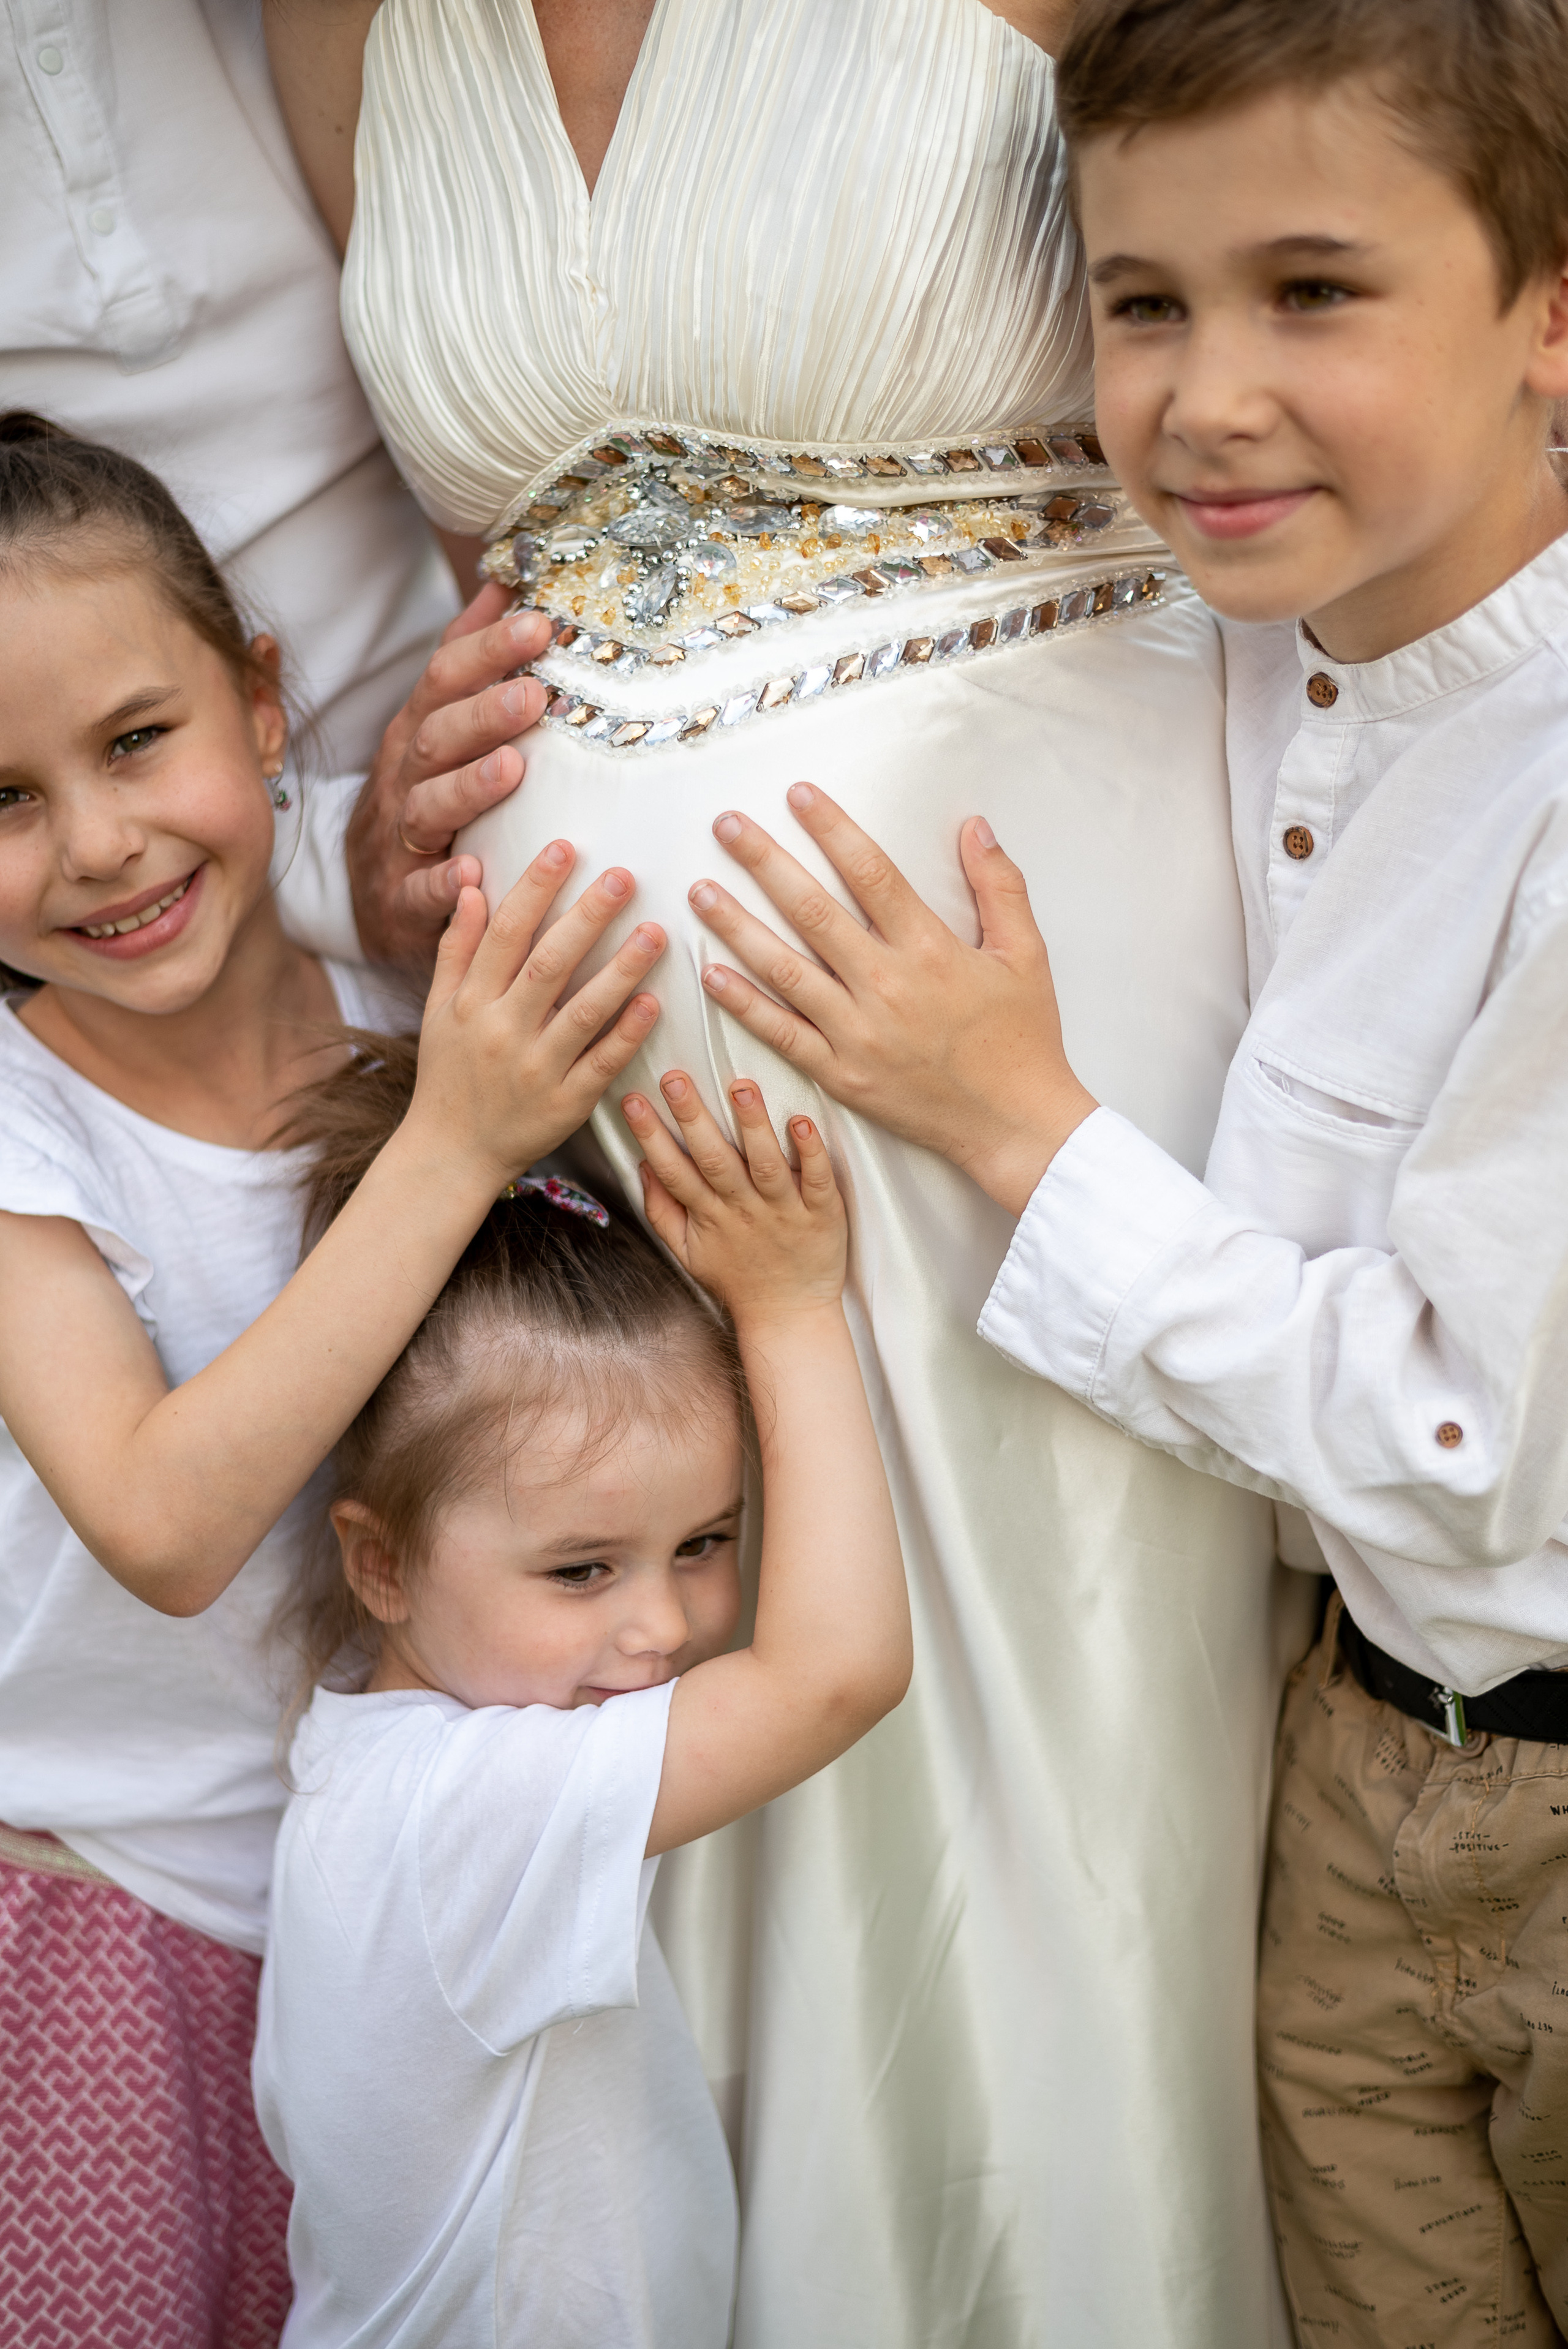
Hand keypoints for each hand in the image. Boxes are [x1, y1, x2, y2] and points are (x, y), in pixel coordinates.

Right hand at [347, 584, 550, 969]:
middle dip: (483, 713)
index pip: (445, 678)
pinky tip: (473, 875)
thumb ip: (468, 660)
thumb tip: (504, 585)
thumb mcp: (435, 726)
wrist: (370, 898)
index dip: (489, 650)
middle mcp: (404, 779)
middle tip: (534, 694)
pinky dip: (444, 885)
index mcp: (417, 732)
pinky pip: (421, 893)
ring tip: (511, 768)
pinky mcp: (404, 901)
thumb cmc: (420, 799)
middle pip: (437, 736)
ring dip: (469, 787)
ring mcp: (400, 839)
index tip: (540, 624)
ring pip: (428, 807)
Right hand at [405, 841, 664, 1193]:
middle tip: (624, 876)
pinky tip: (654, 1000)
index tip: (565, 848)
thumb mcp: (437, 1009)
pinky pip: (602, 1063)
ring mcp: (536, 1069)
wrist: (449, 1154)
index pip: (505, 933)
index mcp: (470, 1003)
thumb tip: (474, 883)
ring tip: (655, 931)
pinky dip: (627, 1032)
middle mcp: (502, 1031)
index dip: (535, 888)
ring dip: (621, 969)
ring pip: (583, 1010)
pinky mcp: (566, 1104)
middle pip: (548, 963)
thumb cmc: (448, 1073)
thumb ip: (457, 946)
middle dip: (587, 916)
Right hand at [621, 1075, 845, 1323]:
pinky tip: (801, 1122)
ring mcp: (784, 1210)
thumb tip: (643, 1167)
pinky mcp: (822, 1213)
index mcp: (710, 1216)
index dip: (651, 1135)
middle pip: (714, 1159)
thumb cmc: (739, 1281)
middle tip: (674, 1078)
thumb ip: (663, 1210)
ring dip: (753, 1125)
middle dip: (693, 1117)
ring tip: (741, 1088)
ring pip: (765, 1164)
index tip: (632, 1100)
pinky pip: (817, 1179)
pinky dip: (810, 1151)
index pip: (674, 1170)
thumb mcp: (689, 1252)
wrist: (789, 1316)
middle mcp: (744, 1209)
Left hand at [689, 784, 1096, 1215]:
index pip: (871, 873)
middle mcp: (887, 986)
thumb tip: (974, 825)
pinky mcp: (842, 1074)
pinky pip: (783, 1034)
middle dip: (765, 862)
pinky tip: (711, 974)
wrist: (1016, 1124)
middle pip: (813, 911)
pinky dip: (744, 1004)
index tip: (798, 794)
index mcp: (930, 950)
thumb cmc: (1024, 1037)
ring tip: (701, 891)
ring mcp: (858, 1033)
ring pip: (785, 969)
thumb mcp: (1026, 954)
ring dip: (737, 927)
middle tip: (726, 825)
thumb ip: (1000, 885)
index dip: (832, 828)